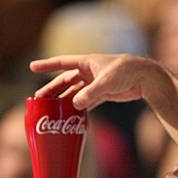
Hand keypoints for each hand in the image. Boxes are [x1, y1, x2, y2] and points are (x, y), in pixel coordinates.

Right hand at [30, 54, 159, 109]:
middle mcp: (89, 71)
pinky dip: (77, 107)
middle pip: (66, 81)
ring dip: (63, 100)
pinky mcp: (103, 93)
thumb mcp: (106, 82)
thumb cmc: (126, 72)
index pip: (63, 62)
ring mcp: (96, 83)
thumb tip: (74, 104)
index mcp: (88, 62)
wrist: (146, 78)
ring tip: (50, 111)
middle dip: (52, 90)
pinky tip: (69, 115)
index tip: (31, 67)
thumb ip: (90, 93)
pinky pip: (85, 101)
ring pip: (75, 92)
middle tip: (38, 100)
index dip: (47, 65)